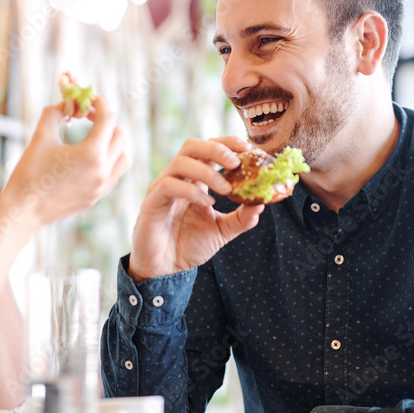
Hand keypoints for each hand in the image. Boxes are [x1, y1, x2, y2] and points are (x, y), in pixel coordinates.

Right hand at [0, 95, 129, 231]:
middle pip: (120, 135)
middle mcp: (102, 171)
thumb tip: (67, 103)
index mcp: (91, 154)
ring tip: (96, 135)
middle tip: (89, 115)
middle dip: (107, 120)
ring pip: (124, 156)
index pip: (108, 119)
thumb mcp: (40, 137)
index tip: (90, 98)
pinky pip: (115, 173)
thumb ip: (55, 113)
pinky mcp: (97, 196)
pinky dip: (111, 159)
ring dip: (114, 141)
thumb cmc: (28, 173)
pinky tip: (92, 155)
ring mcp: (102, 186)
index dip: (100, 103)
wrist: (23, 211)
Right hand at [128, 137, 265, 282]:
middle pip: (192, 146)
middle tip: (237, 163)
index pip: (208, 149)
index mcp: (194, 179)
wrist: (166, 268)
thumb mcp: (222, 231)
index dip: (227, 143)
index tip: (248, 148)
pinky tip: (208, 204)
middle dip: (216, 149)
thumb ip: (241, 218)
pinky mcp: (152, 202)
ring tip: (226, 189)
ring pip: (181, 162)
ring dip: (207, 171)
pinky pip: (169, 185)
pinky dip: (191, 191)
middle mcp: (177, 178)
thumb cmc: (189, 246)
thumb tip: (261, 204)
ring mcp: (162, 187)